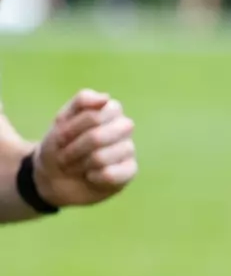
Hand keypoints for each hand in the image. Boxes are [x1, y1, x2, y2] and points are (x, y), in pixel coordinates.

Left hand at [33, 90, 137, 208]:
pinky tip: (91, 176)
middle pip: (97, 137)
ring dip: (80, 165)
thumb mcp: (63, 119)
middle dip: (75, 150)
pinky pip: (110, 174)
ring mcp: (128, 149)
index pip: (94, 116)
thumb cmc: (61, 144)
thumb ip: (82, 101)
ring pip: (101, 158)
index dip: (72, 129)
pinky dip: (93, 177)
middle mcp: (123, 127)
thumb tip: (105, 98)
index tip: (60, 137)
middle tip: (65, 156)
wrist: (55, 175)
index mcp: (110, 110)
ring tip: (76, 167)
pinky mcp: (129, 171)